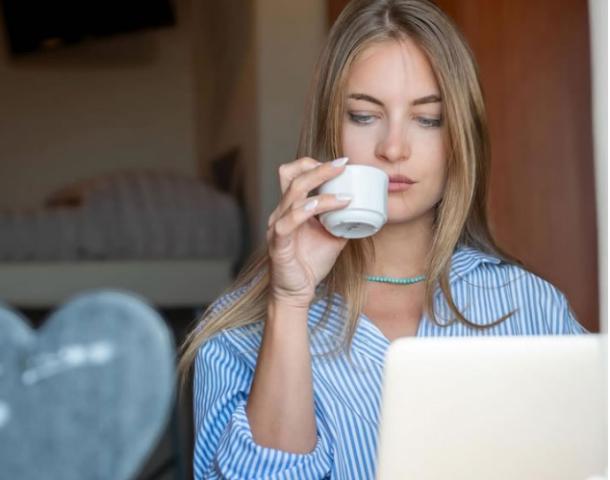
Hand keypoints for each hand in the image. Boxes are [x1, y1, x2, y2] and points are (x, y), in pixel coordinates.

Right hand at [266, 157, 351, 308]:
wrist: (297, 292)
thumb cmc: (310, 264)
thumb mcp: (332, 237)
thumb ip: (343, 221)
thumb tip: (365, 209)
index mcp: (291, 208)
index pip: (294, 174)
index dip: (313, 164)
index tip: (340, 163)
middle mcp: (281, 212)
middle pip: (292, 177)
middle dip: (319, 168)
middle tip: (343, 164)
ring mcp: (277, 227)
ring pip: (292, 196)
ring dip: (320, 190)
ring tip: (344, 193)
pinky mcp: (278, 244)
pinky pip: (287, 223)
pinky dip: (305, 212)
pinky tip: (321, 209)